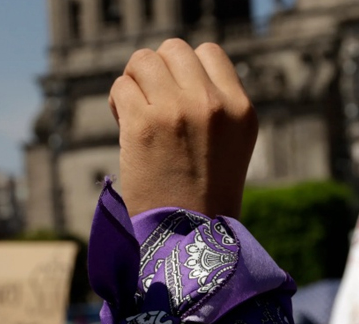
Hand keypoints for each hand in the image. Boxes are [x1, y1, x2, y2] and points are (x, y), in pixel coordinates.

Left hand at [109, 39, 256, 217]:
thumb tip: (175, 71)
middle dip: (157, 72)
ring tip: (136, 111)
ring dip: (134, 82)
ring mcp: (178, 111)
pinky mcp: (144, 125)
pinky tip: (125, 125)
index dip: (185, 70)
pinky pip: (121, 87)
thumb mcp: (231, 143)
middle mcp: (213, 104)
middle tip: (152, 104)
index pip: (208, 52)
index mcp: (241, 109)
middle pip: (173, 50)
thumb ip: (215, 104)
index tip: (176, 96)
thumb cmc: (204, 195)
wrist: (188, 238)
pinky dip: (118, 102)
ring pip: (143, 60)